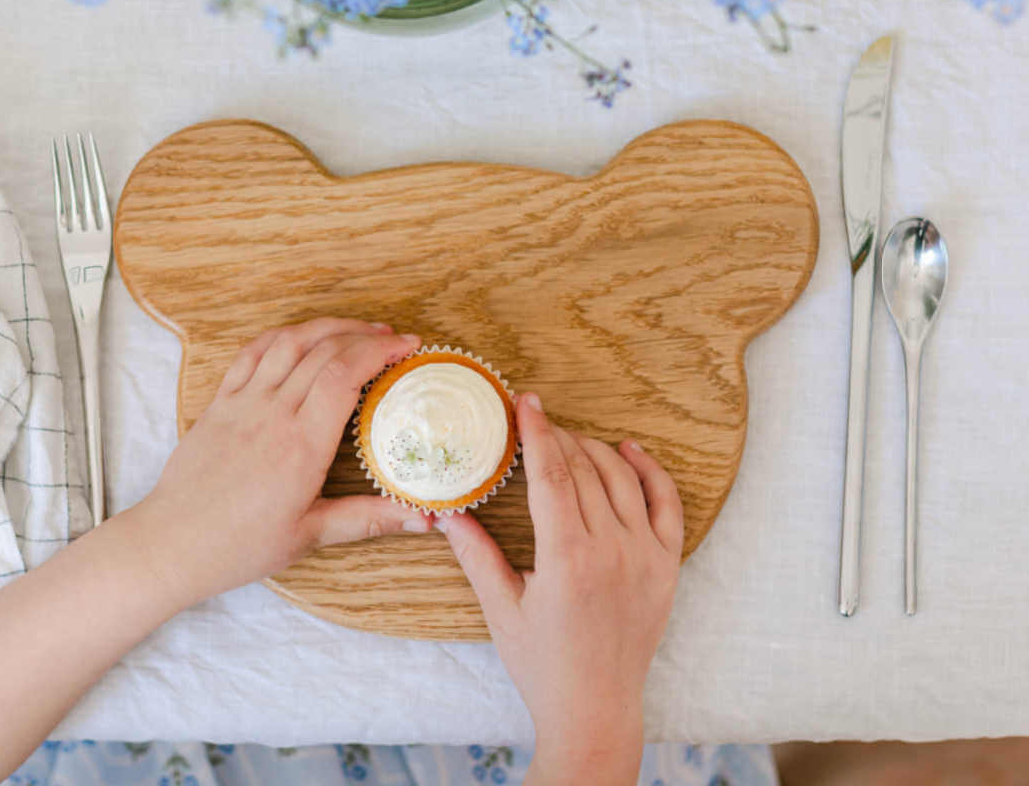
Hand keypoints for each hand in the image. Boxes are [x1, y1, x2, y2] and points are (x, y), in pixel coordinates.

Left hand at [134, 317, 431, 610]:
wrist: (171, 544)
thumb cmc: (239, 546)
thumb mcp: (310, 536)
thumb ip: (369, 519)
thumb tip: (423, 519)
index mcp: (301, 445)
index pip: (345, 375)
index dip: (380, 352)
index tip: (408, 347)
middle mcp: (273, 413)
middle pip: (324, 351)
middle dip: (365, 336)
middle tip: (395, 339)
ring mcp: (243, 402)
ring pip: (290, 342)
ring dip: (328, 327)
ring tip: (358, 329)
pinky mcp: (220, 401)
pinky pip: (252, 352)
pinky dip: (284, 335)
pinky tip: (303, 336)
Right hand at [438, 394, 682, 785]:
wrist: (596, 710)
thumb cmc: (542, 664)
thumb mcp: (501, 609)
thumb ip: (475, 555)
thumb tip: (445, 512)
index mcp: (567, 558)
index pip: (550, 474)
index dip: (536, 432)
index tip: (525, 401)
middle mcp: (612, 550)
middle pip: (583, 469)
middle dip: (557, 437)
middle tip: (536, 422)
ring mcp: (645, 556)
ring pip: (621, 478)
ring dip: (593, 449)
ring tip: (569, 438)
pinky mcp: (667, 566)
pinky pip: (666, 503)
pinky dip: (650, 470)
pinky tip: (629, 450)